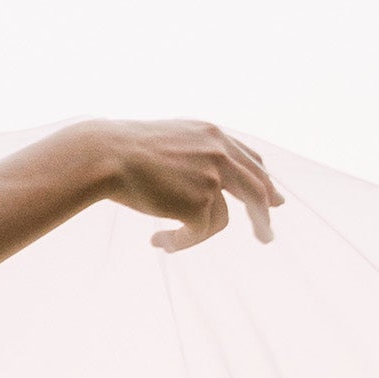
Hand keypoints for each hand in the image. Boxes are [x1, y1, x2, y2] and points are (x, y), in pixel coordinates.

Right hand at [86, 119, 280, 252]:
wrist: (105, 155)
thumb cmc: (124, 150)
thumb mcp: (168, 140)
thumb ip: (193, 154)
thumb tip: (205, 182)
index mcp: (213, 134)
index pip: (250, 160)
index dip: (262, 181)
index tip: (272, 200)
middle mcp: (220, 153)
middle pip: (256, 190)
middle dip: (263, 216)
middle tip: (266, 238)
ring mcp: (212, 177)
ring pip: (221, 219)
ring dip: (197, 236)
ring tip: (168, 242)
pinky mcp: (200, 202)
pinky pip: (199, 233)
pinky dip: (180, 242)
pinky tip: (158, 242)